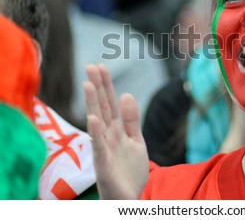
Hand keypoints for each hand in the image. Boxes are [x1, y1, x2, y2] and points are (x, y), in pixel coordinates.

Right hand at [84, 64, 148, 198]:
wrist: (130, 200)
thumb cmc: (129, 172)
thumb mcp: (135, 141)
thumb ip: (131, 120)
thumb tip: (127, 94)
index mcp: (116, 131)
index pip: (110, 104)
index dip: (107, 85)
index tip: (101, 66)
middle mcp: (107, 137)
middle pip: (102, 108)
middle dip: (97, 87)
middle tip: (90, 66)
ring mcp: (104, 150)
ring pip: (98, 123)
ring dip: (93, 104)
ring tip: (88, 84)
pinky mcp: (103, 165)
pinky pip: (99, 147)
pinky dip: (96, 133)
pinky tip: (93, 118)